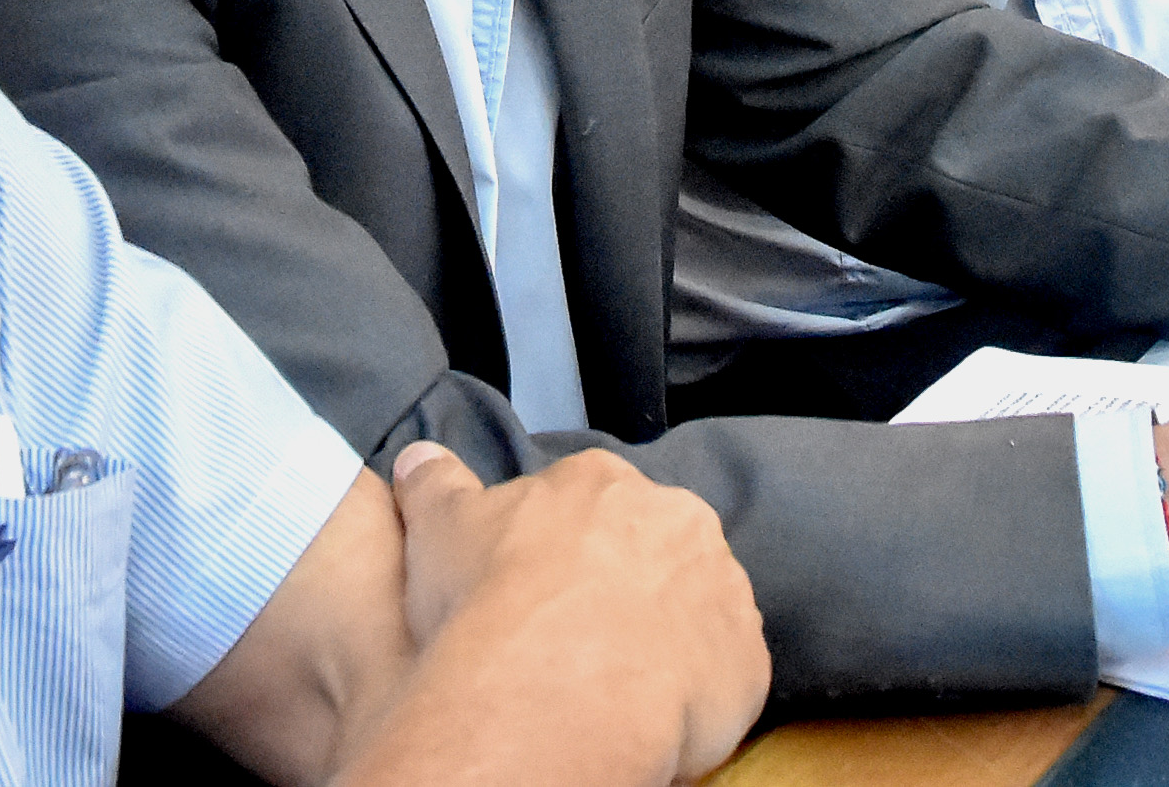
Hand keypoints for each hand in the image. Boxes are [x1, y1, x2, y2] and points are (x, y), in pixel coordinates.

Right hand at [382, 444, 767, 782]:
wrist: (552, 689)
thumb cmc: (492, 603)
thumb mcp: (437, 525)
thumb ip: (434, 482)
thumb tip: (421, 457)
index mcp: (604, 483)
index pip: (594, 501)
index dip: (566, 546)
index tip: (543, 581)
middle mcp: (677, 521)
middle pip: (656, 546)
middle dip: (626, 582)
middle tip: (577, 633)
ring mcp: (722, 590)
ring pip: (698, 608)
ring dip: (669, 635)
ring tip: (612, 680)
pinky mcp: (747, 661)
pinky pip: (727, 673)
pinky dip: (699, 690)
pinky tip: (652, 710)